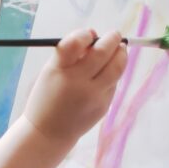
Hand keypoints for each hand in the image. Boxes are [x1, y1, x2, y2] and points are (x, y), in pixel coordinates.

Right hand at [23, 29, 126, 145]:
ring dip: (121, 54)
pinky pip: (113, 83)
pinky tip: (109, 71)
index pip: (74, 44)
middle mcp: (77, 83)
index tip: (89, 34)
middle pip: (101, 53)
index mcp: (58, 71)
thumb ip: (70, 53)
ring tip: (120, 48)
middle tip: (114, 34)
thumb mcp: (50, 71)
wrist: (49, 133)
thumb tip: (94, 34)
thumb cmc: (47, 97)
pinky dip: (114, 72)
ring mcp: (93, 95)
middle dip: (112, 39)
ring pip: (116, 68)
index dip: (84, 35)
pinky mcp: (103, 105)